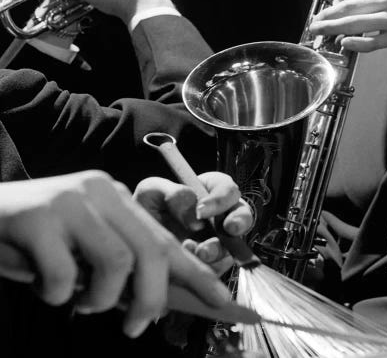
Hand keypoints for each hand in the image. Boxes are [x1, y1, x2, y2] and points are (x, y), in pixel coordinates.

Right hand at [0, 171, 229, 337]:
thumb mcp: (82, 249)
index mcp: (117, 198)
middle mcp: (101, 192)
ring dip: (101, 299)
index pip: (166, 240)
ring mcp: (71, 201)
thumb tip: (157, 303)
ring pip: (117, 262)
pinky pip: (64, 273)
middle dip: (152, 299)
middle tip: (137, 327)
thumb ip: (117, 267)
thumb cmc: (32, 240)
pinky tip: (44, 288)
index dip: (196, 274)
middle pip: (151, 251)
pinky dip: (57, 294)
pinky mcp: (37, 217)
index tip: (222, 302)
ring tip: (79, 302)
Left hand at [133, 172, 253, 275]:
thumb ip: (175, 194)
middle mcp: (220, 216)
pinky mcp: (212, 265)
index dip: (221, 199)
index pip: (228, 190)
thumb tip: (196, 216)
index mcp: (210, 192)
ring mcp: (218, 242)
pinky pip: (218, 269)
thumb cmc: (146, 210)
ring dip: (217, 251)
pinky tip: (188, 264)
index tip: (202, 210)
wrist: (133, 242)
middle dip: (238, 223)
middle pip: (243, 217)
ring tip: (198, 253)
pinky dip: (205, 268)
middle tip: (226, 230)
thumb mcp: (154, 192)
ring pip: (233, 247)